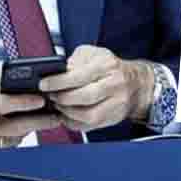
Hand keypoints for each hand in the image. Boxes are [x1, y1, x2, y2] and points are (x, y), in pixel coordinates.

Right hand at [0, 68, 60, 161]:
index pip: (2, 105)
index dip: (23, 103)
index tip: (41, 100)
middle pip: (13, 127)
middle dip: (38, 122)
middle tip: (55, 116)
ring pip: (11, 141)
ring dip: (29, 131)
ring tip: (43, 121)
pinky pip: (2, 149)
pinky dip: (14, 140)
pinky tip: (23, 130)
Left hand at [39, 45, 153, 131]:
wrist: (136, 84)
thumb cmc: (110, 67)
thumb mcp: (94, 54)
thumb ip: (75, 60)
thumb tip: (57, 73)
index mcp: (107, 66)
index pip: (79, 76)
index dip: (58, 82)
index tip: (43, 84)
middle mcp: (115, 85)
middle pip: (84, 97)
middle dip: (62, 98)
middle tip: (50, 95)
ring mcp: (116, 104)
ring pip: (87, 116)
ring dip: (67, 112)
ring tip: (57, 104)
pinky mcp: (113, 119)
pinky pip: (89, 126)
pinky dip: (73, 123)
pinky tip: (66, 115)